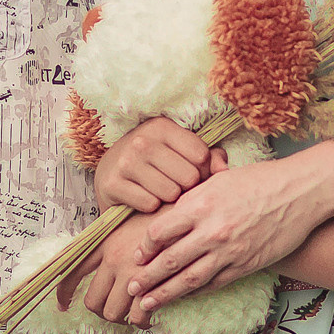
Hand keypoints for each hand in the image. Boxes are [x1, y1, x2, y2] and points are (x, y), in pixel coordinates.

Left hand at [55, 209, 157, 324]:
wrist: (198, 207)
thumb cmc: (168, 209)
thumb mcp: (133, 216)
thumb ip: (114, 237)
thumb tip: (102, 258)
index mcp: (106, 241)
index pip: (73, 270)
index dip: (64, 292)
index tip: (63, 305)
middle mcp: (116, 258)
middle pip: (94, 302)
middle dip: (104, 311)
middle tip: (116, 309)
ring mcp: (134, 274)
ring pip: (116, 314)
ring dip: (125, 318)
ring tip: (137, 312)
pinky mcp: (156, 286)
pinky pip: (142, 316)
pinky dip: (147, 320)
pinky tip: (154, 312)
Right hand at [96, 118, 225, 212]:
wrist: (109, 171)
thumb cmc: (154, 161)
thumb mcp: (180, 150)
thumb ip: (210, 157)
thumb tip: (224, 170)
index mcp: (162, 126)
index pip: (201, 155)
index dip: (202, 170)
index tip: (191, 170)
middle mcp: (142, 141)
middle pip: (188, 177)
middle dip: (186, 186)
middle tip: (175, 184)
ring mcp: (125, 161)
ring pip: (170, 193)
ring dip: (169, 198)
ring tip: (160, 190)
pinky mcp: (111, 183)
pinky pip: (149, 204)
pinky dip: (150, 206)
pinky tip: (144, 196)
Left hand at [125, 146, 333, 315]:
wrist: (301, 192)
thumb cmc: (261, 179)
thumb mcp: (220, 178)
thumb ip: (194, 197)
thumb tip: (172, 213)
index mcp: (202, 203)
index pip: (160, 231)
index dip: (145, 246)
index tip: (137, 255)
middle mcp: (212, 230)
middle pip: (170, 260)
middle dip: (146, 278)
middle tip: (130, 288)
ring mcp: (230, 251)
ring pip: (189, 279)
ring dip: (165, 294)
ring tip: (147, 304)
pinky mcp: (246, 264)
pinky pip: (214, 283)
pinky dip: (195, 292)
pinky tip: (183, 297)